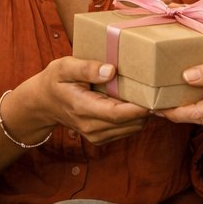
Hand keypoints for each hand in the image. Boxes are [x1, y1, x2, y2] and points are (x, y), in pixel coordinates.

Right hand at [18, 57, 152, 144]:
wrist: (43, 103)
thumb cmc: (54, 80)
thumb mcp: (64, 66)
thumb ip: (86, 68)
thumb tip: (110, 70)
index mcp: (83, 108)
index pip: (118, 114)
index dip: (140, 107)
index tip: (157, 96)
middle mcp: (91, 127)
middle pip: (130, 123)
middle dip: (147, 108)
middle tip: (159, 88)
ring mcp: (96, 135)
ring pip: (132, 128)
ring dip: (143, 114)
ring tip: (149, 93)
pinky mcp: (101, 137)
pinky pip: (127, 129)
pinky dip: (136, 118)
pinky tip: (136, 101)